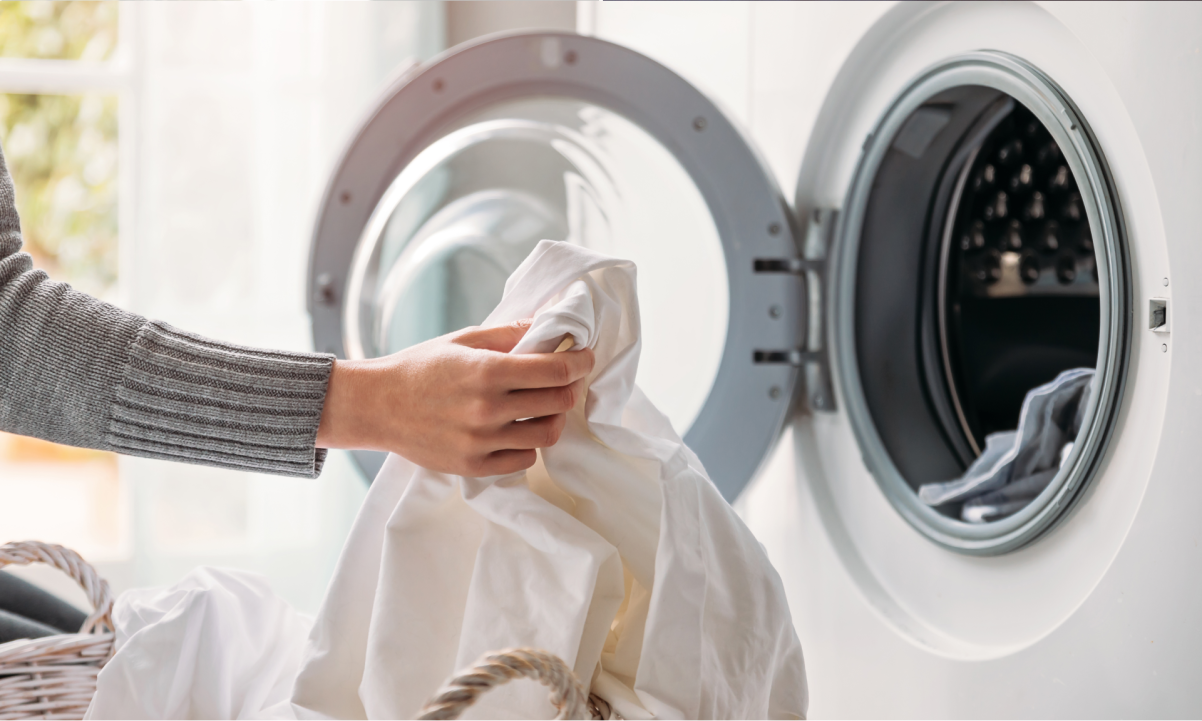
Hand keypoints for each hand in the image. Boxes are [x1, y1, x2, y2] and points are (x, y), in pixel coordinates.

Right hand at [315, 320, 594, 475]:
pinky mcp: (473, 466)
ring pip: (546, 435)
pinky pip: (523, 460)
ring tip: (544, 407)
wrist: (376, 405)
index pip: (556, 370)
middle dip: (570, 388)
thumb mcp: (463, 340)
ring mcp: (481, 442)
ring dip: (553, 419)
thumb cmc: (420, 367)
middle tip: (566, 380)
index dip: (580, 362)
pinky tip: (518, 430)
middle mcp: (488, 409)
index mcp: (488, 372)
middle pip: (558, 403)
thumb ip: (509, 334)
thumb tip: (546, 325)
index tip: (585, 357)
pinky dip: (528, 445)